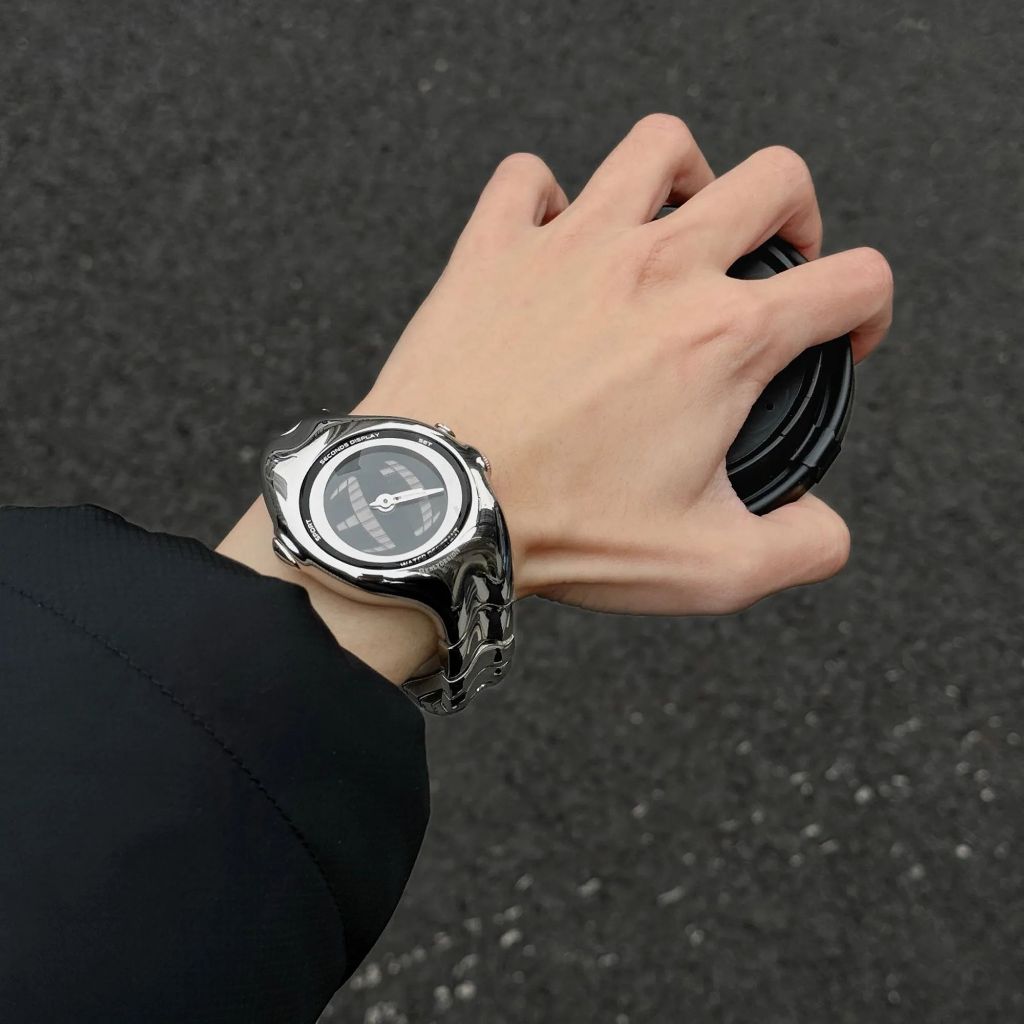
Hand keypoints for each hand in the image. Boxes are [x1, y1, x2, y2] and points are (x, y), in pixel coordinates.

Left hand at [352, 114, 892, 616]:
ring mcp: (572, 245)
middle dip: (799, 216)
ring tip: (676, 226)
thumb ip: (798, 547)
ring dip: (686, 177)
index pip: (851, 281)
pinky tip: (553, 240)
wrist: (437, 507)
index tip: (844, 338)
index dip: (868, 309)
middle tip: (777, 264)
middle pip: (774, 181)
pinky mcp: (494, 248)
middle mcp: (658, 269)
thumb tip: (826, 531)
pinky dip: (547, 197)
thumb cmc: (562, 530)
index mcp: (722, 338)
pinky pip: (527, 178)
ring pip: (658, 147)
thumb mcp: (707, 567)